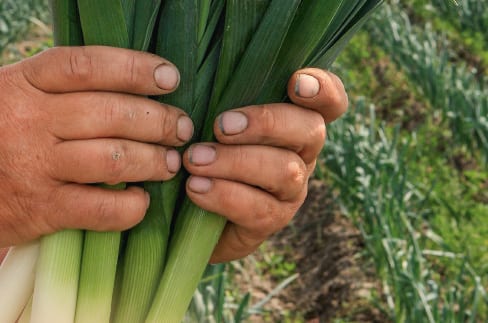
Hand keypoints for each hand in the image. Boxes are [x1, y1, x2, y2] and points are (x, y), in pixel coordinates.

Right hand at [0, 46, 192, 246]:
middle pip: (111, 113)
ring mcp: (35, 166)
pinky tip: (141, 202)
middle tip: (181, 129)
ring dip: (153, 162)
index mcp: (25, 84)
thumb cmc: (2, 134)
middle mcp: (30, 121)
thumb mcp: (20, 96)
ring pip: (113, 159)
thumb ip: (64, 88)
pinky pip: (100, 209)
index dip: (135, 68)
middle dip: (159, 121)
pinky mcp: (41, 210)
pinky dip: (131, 207)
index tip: (170, 77)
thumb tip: (136, 85)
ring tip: (170, 164)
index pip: (88, 67)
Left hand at [184, 69, 347, 262]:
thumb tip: (208, 73)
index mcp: (295, 124)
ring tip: (195, 159)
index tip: (296, 82)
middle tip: (221, 126)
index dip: (324, 89)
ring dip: (237, 162)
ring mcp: (292, 191)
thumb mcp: (216, 124)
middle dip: (267, 123)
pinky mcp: (274, 221)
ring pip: (285, 171)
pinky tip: (195, 187)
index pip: (329, 103)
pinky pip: (259, 209)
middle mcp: (303, 155)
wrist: (196, 216)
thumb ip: (225, 102)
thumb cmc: (209, 153)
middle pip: (310, 131)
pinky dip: (225, 195)